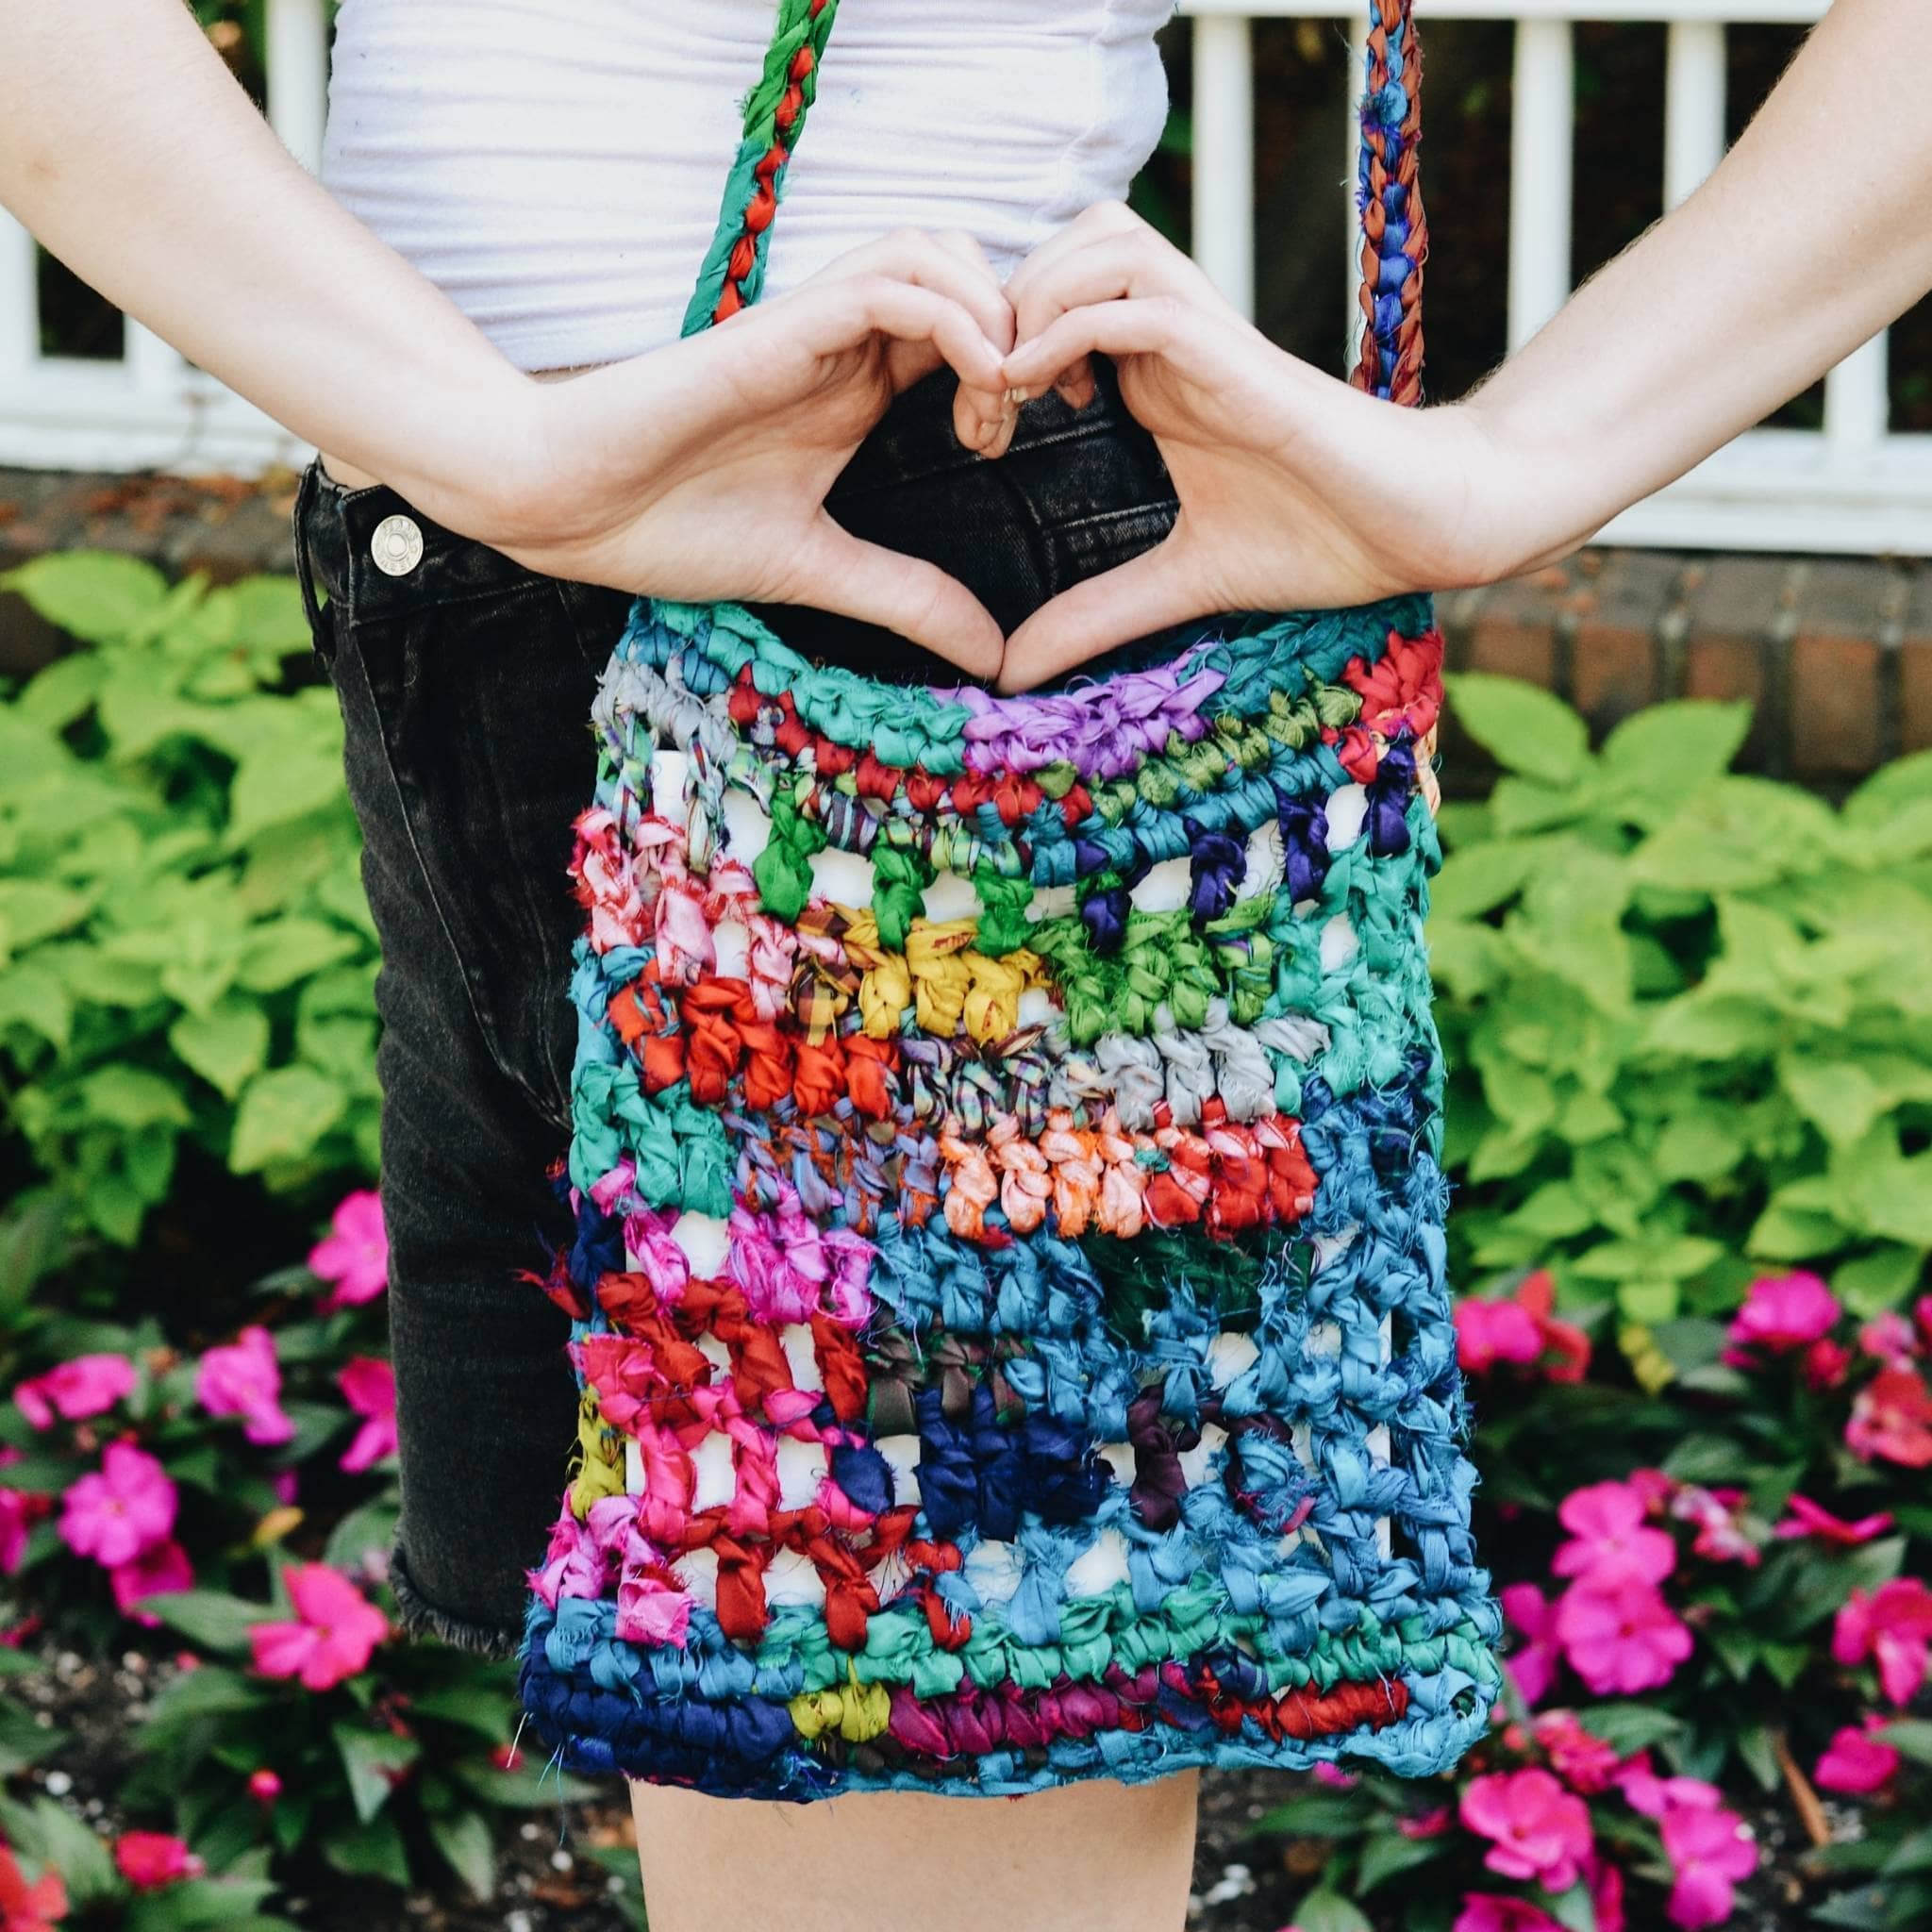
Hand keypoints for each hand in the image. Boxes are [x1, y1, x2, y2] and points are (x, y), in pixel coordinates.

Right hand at [462, 231, 1018, 677]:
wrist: (568, 506)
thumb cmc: (670, 527)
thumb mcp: (822, 571)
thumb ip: (910, 601)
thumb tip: (994, 658)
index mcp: (856, 387)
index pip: (966, 327)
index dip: (1014, 366)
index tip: (1006, 444)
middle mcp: (843, 344)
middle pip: (965, 266)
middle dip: (1018, 326)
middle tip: (1018, 412)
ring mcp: (812, 329)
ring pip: (933, 251)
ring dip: (991, 311)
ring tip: (995, 399)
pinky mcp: (779, 328)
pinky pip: (888, 283)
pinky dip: (953, 319)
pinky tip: (971, 386)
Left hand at [991, 203, 1535, 692]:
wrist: (1422, 526)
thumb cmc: (1322, 541)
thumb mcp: (1178, 585)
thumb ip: (1093, 616)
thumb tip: (1009, 670)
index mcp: (1154, 374)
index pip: (1054, 300)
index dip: (996, 345)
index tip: (977, 430)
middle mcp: (1174, 337)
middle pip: (1063, 244)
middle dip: (1000, 311)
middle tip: (981, 406)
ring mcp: (1209, 336)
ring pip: (1099, 244)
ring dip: (1033, 303)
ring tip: (1009, 391)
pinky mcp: (1236, 353)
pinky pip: (1137, 301)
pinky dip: (1070, 328)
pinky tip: (1041, 390)